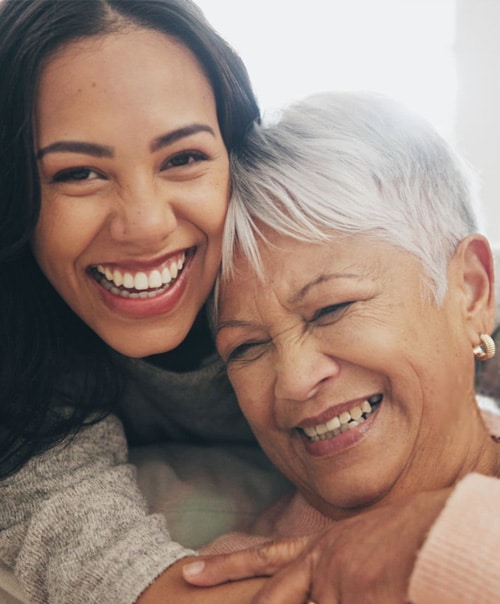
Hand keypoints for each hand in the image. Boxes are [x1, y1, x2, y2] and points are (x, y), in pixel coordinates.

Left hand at [183, 489, 450, 603]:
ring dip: (333, 598)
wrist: (436, 532)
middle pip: (271, 596)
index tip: (190, 571)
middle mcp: (319, 567)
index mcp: (320, 549)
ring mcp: (335, 588)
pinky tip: (372, 591)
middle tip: (193, 579)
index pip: (264, 559)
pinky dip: (355, 601)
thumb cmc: (406, 536)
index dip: (226, 567)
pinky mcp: (354, 598)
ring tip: (354, 582)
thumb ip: (334, 561)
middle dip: (245, 596)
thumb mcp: (361, 543)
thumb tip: (313, 585)